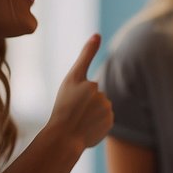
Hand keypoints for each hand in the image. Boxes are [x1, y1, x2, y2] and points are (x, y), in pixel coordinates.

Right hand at [49, 34, 112, 150]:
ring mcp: (107, 110)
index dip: (89, 59)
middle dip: (85, 103)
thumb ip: (85, 57)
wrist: (64, 138)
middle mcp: (101, 95)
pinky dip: (95, 124)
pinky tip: (85, 129)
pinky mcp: (110, 124)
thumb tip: (97, 34)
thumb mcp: (70, 81)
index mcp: (90, 84)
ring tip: (77, 121)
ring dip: (91, 114)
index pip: (87, 76)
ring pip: (100, 108)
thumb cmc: (63, 108)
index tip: (94, 41)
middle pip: (94, 96)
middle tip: (72, 112)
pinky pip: (103, 120)